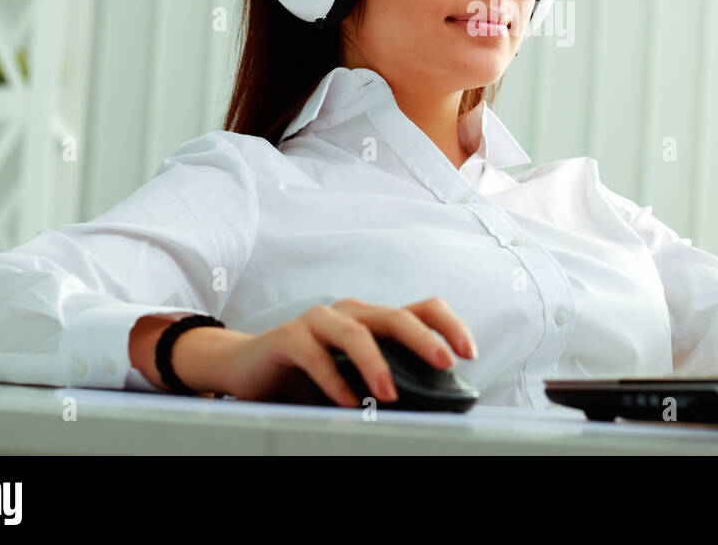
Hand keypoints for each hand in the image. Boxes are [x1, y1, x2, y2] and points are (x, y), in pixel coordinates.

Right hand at [215, 297, 477, 405]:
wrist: (248, 369)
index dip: (449, 325)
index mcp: (375, 320)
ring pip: (356, 332)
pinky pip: (315, 355)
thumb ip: (388, 382)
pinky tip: (346, 403)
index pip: (422, 308)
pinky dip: (334, 380)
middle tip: (444, 363)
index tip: (469, 353)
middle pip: (396, 315)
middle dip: (424, 338)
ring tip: (390, 394)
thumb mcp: (355, 379)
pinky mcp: (289, 336)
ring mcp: (320, 320)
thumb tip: (434, 408)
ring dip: (376, 364)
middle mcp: (352, 313)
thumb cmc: (310, 376)